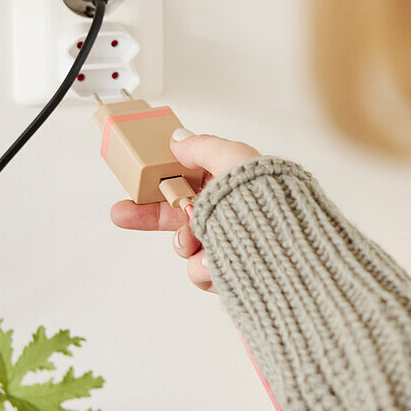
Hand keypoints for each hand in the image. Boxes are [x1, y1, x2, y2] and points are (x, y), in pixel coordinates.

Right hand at [110, 130, 259, 291]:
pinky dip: (206, 268)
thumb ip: (202, 147)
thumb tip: (179, 139)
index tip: (136, 185)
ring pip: (185, 246)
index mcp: (228, 184)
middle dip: (150, 215)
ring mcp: (227, 243)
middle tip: (122, 213)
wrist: (288, 249)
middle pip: (176, 215)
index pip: (185, 181)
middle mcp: (227, 214)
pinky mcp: (229, 272)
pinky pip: (199, 272)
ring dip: (186, 243)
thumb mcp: (233, 158)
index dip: (158, 183)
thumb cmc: (266, 200)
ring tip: (197, 241)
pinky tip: (218, 262)